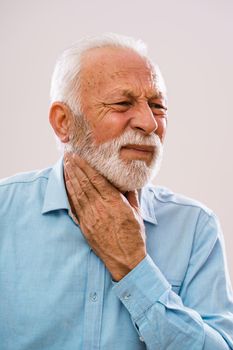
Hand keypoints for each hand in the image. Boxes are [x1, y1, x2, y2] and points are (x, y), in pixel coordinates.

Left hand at [64, 153, 146, 280]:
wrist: (125, 259)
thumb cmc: (133, 236)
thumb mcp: (137, 213)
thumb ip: (131, 195)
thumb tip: (127, 181)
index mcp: (115, 203)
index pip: (97, 180)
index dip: (86, 166)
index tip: (80, 156)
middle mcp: (100, 208)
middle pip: (85, 183)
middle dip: (75, 167)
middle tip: (68, 155)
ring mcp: (90, 217)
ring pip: (78, 192)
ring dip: (70, 177)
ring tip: (65, 165)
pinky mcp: (85, 225)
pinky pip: (75, 206)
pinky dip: (70, 193)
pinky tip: (67, 184)